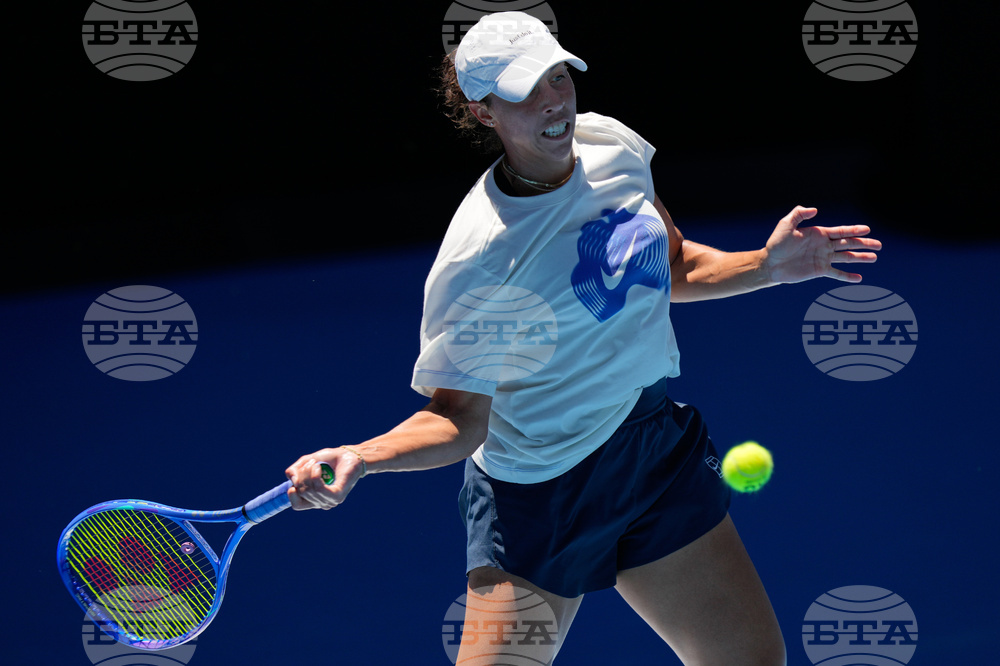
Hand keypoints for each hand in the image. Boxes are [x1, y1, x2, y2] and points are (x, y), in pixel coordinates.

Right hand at [285, 447, 365, 509]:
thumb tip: (293, 482)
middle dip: (301, 475)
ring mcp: (330, 501)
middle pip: (301, 493)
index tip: (296, 478)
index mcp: (314, 499)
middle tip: (311, 463)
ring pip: (308, 490)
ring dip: (307, 472)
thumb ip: (294, 471)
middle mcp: (322, 503)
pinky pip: (318, 488)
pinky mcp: (337, 496)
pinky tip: (318, 467)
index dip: (292, 492)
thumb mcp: (306, 463)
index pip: (296, 505)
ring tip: (315, 463)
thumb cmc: (329, 460)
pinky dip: (315, 475)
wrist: (348, 455)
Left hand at [763, 206, 880, 283]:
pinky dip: (847, 276)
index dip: (854, 230)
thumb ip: (799, 214)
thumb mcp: (786, 224)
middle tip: (879, 245)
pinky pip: (836, 273)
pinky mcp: (819, 271)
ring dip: (860, 258)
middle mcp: (823, 246)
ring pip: (846, 257)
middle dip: (863, 244)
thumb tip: (814, 209)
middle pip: (848, 244)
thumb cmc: (776, 243)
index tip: (867, 229)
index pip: (841, 231)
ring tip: (874, 258)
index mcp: (819, 234)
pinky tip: (859, 278)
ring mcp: (823, 258)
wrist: (770, 263)